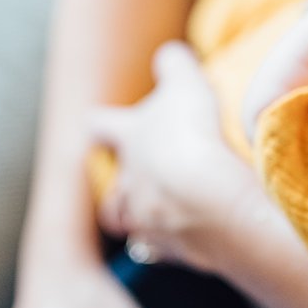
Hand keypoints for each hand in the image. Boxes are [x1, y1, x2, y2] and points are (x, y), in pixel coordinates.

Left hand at [91, 42, 265, 267]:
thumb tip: (170, 54)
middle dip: (120, 192)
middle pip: (111, 195)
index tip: (99, 122)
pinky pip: (171, 252)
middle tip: (133, 187)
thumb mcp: (185, 84)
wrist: (209, 200)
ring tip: (165, 218)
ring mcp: (148, 224)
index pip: (101, 126)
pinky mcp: (175, 254)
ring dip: (146, 221)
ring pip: (136, 227)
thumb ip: (174, 65)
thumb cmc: (190, 137)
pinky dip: (182, 244)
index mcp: (128, 140)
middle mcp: (128, 187)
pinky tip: (198, 239)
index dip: (102, 123)